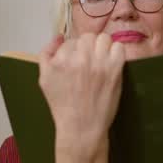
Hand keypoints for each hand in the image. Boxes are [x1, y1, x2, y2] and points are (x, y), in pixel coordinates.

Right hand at [38, 31, 126, 148]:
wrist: (82, 126)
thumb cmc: (62, 105)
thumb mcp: (44, 79)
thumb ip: (47, 54)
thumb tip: (59, 36)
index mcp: (60, 60)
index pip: (70, 41)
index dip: (73, 51)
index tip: (76, 63)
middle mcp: (79, 59)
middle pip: (87, 37)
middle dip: (87, 47)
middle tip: (89, 62)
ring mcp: (99, 63)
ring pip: (103, 39)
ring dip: (102, 48)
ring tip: (100, 61)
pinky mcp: (115, 70)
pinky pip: (118, 47)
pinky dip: (116, 52)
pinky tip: (111, 63)